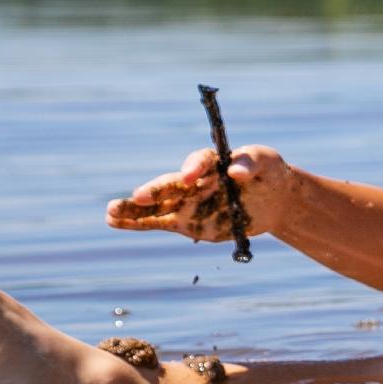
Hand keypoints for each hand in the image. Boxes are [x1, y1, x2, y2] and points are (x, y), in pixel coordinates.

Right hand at [106, 145, 287, 240]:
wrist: (273, 199)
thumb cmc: (269, 172)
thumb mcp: (267, 162)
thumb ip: (251, 163)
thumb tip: (236, 171)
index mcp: (213, 161)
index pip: (199, 161)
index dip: (193, 167)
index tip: (190, 178)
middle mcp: (195, 181)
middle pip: (170, 184)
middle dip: (154, 190)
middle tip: (137, 196)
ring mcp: (188, 202)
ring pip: (157, 205)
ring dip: (133, 209)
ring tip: (109, 211)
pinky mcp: (188, 222)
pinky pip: (159, 222)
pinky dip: (137, 223)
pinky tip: (114, 222)